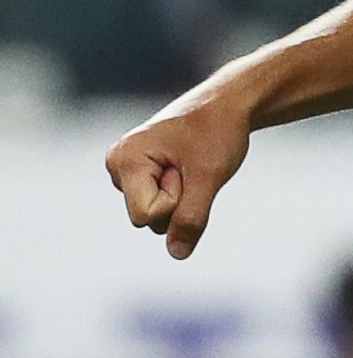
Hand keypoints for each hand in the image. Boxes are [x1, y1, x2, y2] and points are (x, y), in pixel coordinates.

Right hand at [106, 94, 252, 259]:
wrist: (230, 104)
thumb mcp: (209, 176)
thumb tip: (177, 254)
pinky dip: (179, 192)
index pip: (147, 215)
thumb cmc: (219, 131)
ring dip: (180, 196)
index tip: (189, 167)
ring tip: (190, 162)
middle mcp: (118, 165)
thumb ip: (192, 217)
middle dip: (178, 200)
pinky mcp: (141, 173)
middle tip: (193, 163)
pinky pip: (159, 203)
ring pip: (154, 215)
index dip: (177, 200)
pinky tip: (185, 169)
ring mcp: (128, 170)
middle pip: (147, 219)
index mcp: (125, 160)